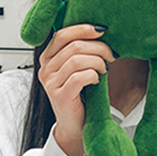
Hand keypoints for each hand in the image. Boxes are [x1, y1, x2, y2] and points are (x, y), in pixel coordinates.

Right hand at [38, 24, 114, 155]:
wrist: (75, 126)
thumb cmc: (79, 96)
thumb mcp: (77, 69)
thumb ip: (81, 51)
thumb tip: (100, 32)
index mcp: (48, 59)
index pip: (61, 35)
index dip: (83, 29)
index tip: (102, 30)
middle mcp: (45, 69)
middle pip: (73, 46)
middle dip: (98, 47)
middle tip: (111, 55)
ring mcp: (50, 83)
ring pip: (77, 60)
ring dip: (97, 62)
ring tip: (105, 69)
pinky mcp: (60, 96)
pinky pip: (79, 77)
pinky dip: (93, 75)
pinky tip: (97, 80)